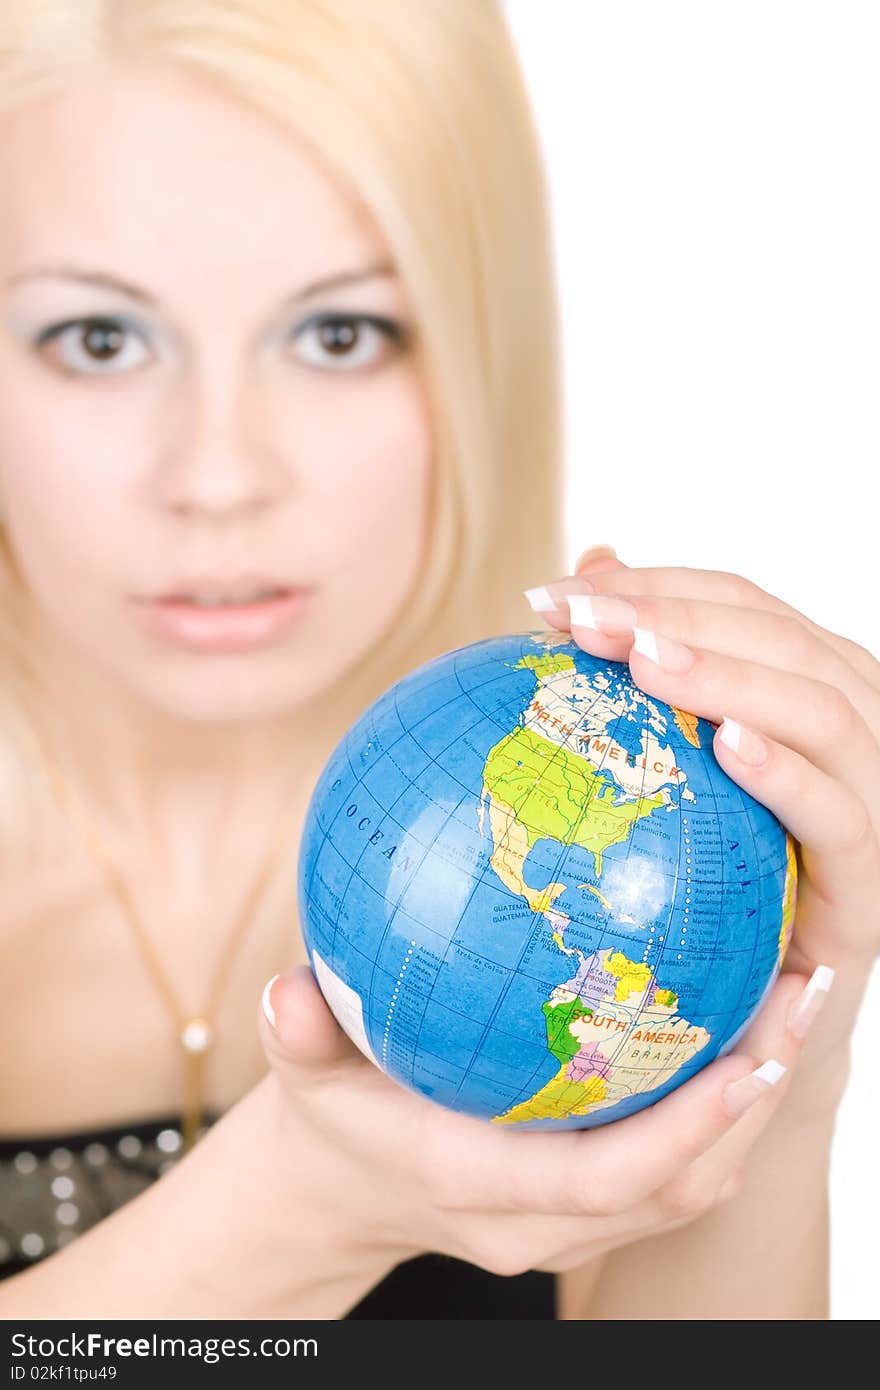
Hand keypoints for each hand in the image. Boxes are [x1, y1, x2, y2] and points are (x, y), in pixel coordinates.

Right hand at [258, 962, 816, 1278]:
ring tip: (797, 997)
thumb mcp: (303, 1070)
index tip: (749, 1052)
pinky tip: (742, 1020)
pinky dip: (722, 1109)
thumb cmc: (333, 1116)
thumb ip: (299, 1034)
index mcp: (480, 1185)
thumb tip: (288, 989)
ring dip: (754, 1101)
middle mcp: (542, 1221)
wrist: (342, 1186)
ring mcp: (572, 1222)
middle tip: (805, 991)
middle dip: (754, 1099)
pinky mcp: (589, 1203)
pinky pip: (674, 1167)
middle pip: (679, 1182)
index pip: (605, 1177)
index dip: (687, 1124)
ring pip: (692, 1182)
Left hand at [528, 544, 879, 1115]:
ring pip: (824, 708)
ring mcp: (872, 793)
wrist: (757, 1009)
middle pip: (778, 638)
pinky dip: (789, 773)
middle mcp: (852, 722)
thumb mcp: (655, 781)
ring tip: (641, 660)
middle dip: (677, 616)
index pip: (735, 603)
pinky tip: (725, 747)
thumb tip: (576, 578)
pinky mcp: (870, 874)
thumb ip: (633, 685)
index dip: (654, 584)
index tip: (549, 597)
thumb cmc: (699, 883)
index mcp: (797, 682)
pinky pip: (842, 813)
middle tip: (581, 620)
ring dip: (730, 676)